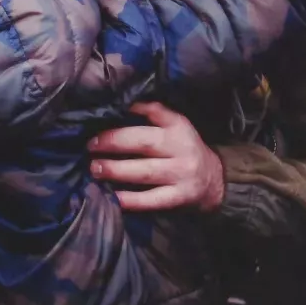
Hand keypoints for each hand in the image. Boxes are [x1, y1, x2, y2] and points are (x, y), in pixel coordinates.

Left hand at [88, 102, 224, 212]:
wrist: (214, 180)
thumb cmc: (184, 148)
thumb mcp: (176, 124)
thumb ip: (152, 112)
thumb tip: (121, 104)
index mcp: (178, 126)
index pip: (154, 113)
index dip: (130, 112)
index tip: (102, 120)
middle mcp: (180, 149)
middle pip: (144, 143)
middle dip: (114, 143)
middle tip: (91, 147)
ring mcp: (180, 175)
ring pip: (145, 172)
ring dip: (116, 170)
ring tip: (95, 169)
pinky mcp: (178, 197)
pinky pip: (152, 200)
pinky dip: (131, 200)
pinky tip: (113, 197)